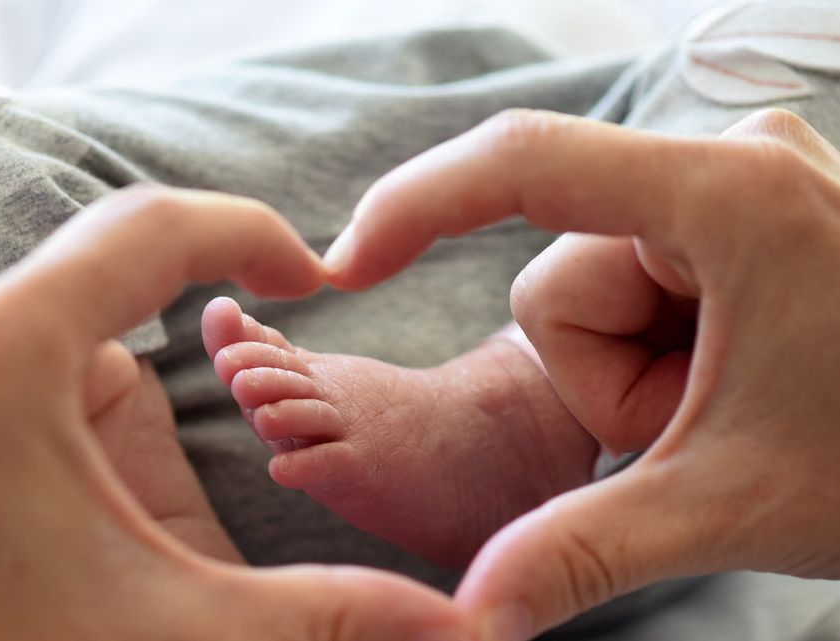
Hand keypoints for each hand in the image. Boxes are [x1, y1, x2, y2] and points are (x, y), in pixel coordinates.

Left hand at [0, 185, 470, 640]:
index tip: (304, 275)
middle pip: (92, 289)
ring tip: (60, 518)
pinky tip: (20, 508)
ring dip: (79, 404)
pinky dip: (35, 404)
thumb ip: (321, 616)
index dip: (248, 234)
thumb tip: (465, 632)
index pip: (151, 229)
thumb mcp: (172, 631)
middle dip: (145, 368)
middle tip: (143, 479)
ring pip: (36, 330)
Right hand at [324, 108, 839, 638]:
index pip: (525, 162)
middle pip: (560, 274)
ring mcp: (733, 177)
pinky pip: (628, 271)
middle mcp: (728, 162)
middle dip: (601, 377)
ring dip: (628, 366)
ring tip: (719, 400)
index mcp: (727, 200)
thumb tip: (472, 617)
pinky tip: (725, 367)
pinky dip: (651, 342)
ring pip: (587, 280)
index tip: (347, 266)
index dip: (416, 207)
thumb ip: (582, 549)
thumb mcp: (727, 503)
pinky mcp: (731, 200)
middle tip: (694, 425)